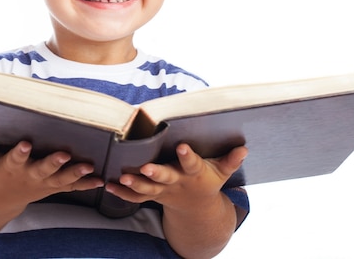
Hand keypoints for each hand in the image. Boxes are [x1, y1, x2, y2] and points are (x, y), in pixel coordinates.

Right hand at [0, 137, 103, 210]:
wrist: (0, 201)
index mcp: (12, 168)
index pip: (16, 158)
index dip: (20, 152)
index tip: (26, 143)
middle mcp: (30, 176)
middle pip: (43, 169)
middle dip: (54, 162)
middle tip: (65, 155)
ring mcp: (43, 184)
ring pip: (61, 179)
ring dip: (75, 173)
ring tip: (89, 167)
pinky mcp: (53, 187)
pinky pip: (71, 187)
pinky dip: (85, 184)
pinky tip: (100, 181)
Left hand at [105, 143, 246, 210]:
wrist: (195, 208)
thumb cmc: (207, 181)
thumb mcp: (221, 173)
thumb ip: (230, 160)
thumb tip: (245, 148)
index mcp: (193, 174)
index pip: (191, 163)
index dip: (187, 156)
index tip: (183, 146)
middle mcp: (177, 182)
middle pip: (166, 177)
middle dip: (156, 173)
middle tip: (146, 167)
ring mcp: (163, 190)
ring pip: (147, 189)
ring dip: (134, 184)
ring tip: (121, 178)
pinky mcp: (152, 195)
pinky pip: (135, 197)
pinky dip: (122, 192)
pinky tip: (108, 185)